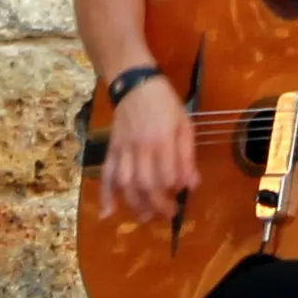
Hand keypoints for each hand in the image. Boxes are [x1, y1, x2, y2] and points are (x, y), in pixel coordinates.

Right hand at [101, 74, 196, 222]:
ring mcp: (124, 148)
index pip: (168, 176)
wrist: (134, 81)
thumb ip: (188, 155)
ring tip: (146, 215)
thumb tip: (192, 185)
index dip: (176, 189)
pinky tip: (108, 211)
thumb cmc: (164, 102)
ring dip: (135, 204)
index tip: (182, 192)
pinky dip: (105, 193)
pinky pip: (106, 172)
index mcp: (162, 140)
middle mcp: (141, 147)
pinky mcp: (112, 148)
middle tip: (169, 212)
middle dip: (158, 205)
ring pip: (126, 183)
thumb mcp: (184, 123)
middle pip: (146, 185)